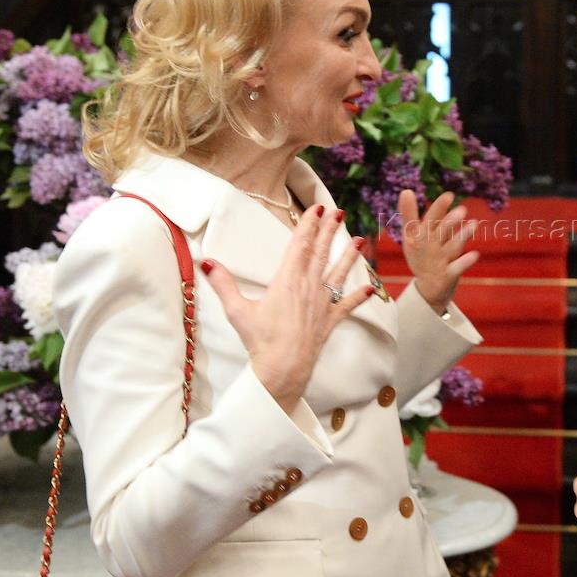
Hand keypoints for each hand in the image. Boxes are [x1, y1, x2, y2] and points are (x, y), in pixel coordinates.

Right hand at [201, 205, 374, 412]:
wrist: (283, 368)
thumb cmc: (260, 340)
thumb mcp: (237, 310)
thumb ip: (223, 284)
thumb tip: (207, 262)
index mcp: (287, 280)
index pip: (299, 245)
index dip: (308, 225)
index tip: (317, 208)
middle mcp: (308, 287)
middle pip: (320, 253)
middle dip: (329, 231)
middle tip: (338, 212)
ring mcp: (322, 303)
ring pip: (338, 274)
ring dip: (348, 256)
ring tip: (359, 240)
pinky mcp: (329, 321)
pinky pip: (346, 305)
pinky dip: (359, 296)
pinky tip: (370, 288)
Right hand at [398, 190, 479, 313]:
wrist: (426, 289)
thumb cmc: (420, 256)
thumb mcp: (411, 237)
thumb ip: (409, 214)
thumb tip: (406, 190)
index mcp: (420, 236)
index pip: (429, 219)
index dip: (439, 208)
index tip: (450, 195)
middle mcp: (430, 247)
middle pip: (440, 232)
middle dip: (450, 221)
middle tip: (462, 210)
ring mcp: (439, 261)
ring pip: (452, 247)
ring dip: (462, 236)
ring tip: (475, 225)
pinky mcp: (448, 275)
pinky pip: (457, 268)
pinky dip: (465, 262)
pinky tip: (475, 254)